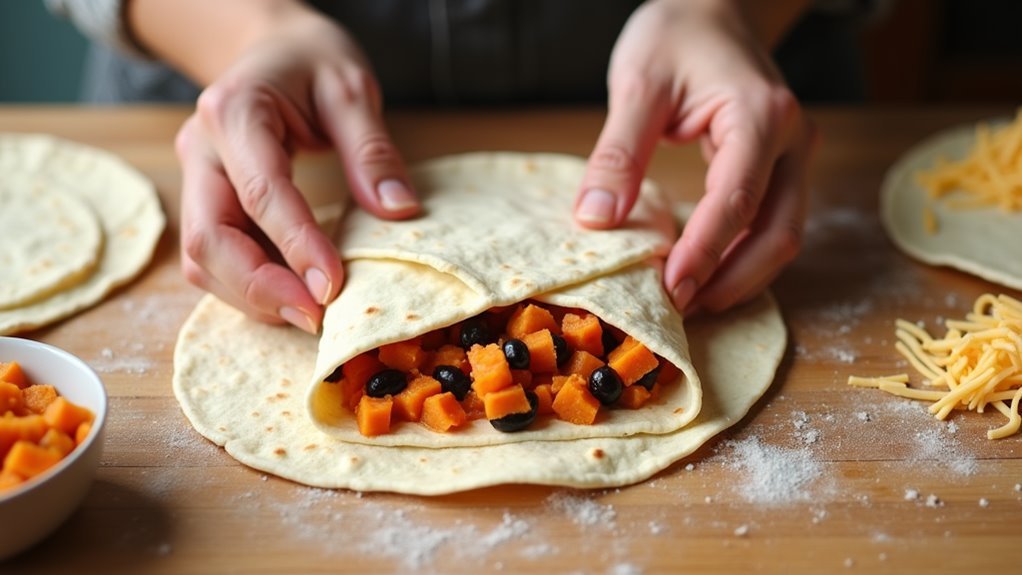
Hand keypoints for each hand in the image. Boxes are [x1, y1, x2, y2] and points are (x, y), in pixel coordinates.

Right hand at [175, 7, 419, 332]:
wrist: (271, 48)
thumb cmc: (311, 62)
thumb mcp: (352, 88)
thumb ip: (371, 149)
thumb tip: (397, 211)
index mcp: (235, 113)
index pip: (260, 191)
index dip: (295, 245)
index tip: (332, 288)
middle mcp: (201, 149)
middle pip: (208, 238)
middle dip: (260, 287)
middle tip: (317, 318)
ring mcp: (196, 179)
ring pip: (202, 258)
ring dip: (252, 296)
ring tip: (309, 314)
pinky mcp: (204, 202)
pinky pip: (214, 258)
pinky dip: (248, 286)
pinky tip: (292, 296)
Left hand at [574, 0, 817, 313]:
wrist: (714, 6)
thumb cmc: (677, 33)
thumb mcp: (638, 84)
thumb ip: (619, 153)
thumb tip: (596, 221)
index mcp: (762, 115)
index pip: (737, 201)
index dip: (705, 252)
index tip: (671, 291)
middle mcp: (792, 140)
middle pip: (779, 233)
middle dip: (731, 281)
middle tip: (680, 311)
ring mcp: (793, 156)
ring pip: (783, 236)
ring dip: (740, 277)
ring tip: (689, 302)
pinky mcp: (781, 167)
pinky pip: (771, 224)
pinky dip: (740, 257)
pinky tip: (702, 274)